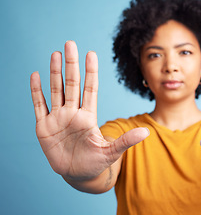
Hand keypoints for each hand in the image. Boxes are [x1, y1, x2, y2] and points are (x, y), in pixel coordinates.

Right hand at [30, 41, 148, 180]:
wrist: (78, 174)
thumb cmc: (96, 162)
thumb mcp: (111, 152)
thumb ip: (126, 141)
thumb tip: (147, 132)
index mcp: (89, 117)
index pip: (90, 89)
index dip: (90, 72)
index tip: (91, 54)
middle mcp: (73, 113)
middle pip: (72, 84)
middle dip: (71, 64)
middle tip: (71, 43)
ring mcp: (58, 118)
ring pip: (56, 90)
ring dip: (55, 72)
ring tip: (56, 54)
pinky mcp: (44, 127)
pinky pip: (39, 105)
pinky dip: (36, 91)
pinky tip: (35, 75)